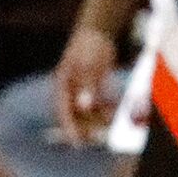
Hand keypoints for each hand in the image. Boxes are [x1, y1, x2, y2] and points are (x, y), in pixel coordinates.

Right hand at [53, 24, 121, 142]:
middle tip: (95, 140)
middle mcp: (70, 91)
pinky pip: (99, 103)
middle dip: (85, 128)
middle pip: (75, 115)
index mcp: (61, 86)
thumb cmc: (88, 47)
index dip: (69, 129)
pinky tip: (115, 112)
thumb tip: (84, 106)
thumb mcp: (88, 66)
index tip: (77, 144)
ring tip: (109, 126)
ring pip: (88, 112)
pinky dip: (106, 109)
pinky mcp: (94, 87)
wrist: (98, 32)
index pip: (62, 112)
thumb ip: (87, 86)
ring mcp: (82, 90)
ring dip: (98, 120)